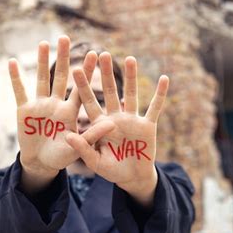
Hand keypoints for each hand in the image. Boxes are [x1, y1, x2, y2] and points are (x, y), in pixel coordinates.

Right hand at [9, 36, 113, 193]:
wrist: (41, 163)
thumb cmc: (62, 157)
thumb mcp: (79, 147)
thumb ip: (94, 135)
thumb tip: (113, 123)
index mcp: (70, 111)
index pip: (80, 88)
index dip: (85, 72)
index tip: (93, 53)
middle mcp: (56, 104)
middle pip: (60, 77)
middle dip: (62, 58)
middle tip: (65, 37)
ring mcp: (40, 105)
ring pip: (41, 79)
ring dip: (42, 62)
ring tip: (44, 43)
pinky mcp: (24, 111)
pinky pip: (19, 91)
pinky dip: (15, 78)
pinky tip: (12, 62)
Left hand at [65, 53, 168, 206]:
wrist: (132, 178)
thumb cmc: (111, 170)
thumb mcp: (94, 161)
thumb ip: (83, 148)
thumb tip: (67, 136)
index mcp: (100, 124)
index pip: (89, 101)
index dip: (83, 86)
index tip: (76, 68)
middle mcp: (115, 117)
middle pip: (110, 91)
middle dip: (106, 74)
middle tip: (102, 53)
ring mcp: (132, 120)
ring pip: (131, 94)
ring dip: (131, 77)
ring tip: (129, 58)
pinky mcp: (147, 126)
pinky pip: (154, 108)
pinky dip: (160, 94)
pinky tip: (164, 78)